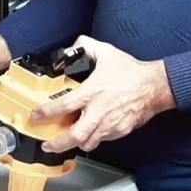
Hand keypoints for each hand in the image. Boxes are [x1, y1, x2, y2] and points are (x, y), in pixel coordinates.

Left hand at [34, 36, 175, 153]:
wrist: (154, 87)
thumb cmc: (132, 72)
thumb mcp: (106, 52)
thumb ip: (86, 47)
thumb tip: (73, 48)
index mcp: (92, 93)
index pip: (63, 106)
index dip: (46, 113)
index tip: (36, 116)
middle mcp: (99, 112)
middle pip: (74, 136)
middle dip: (57, 144)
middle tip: (48, 144)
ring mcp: (110, 125)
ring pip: (88, 143)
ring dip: (76, 143)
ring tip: (68, 139)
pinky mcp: (120, 131)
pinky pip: (102, 140)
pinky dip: (94, 138)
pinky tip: (90, 131)